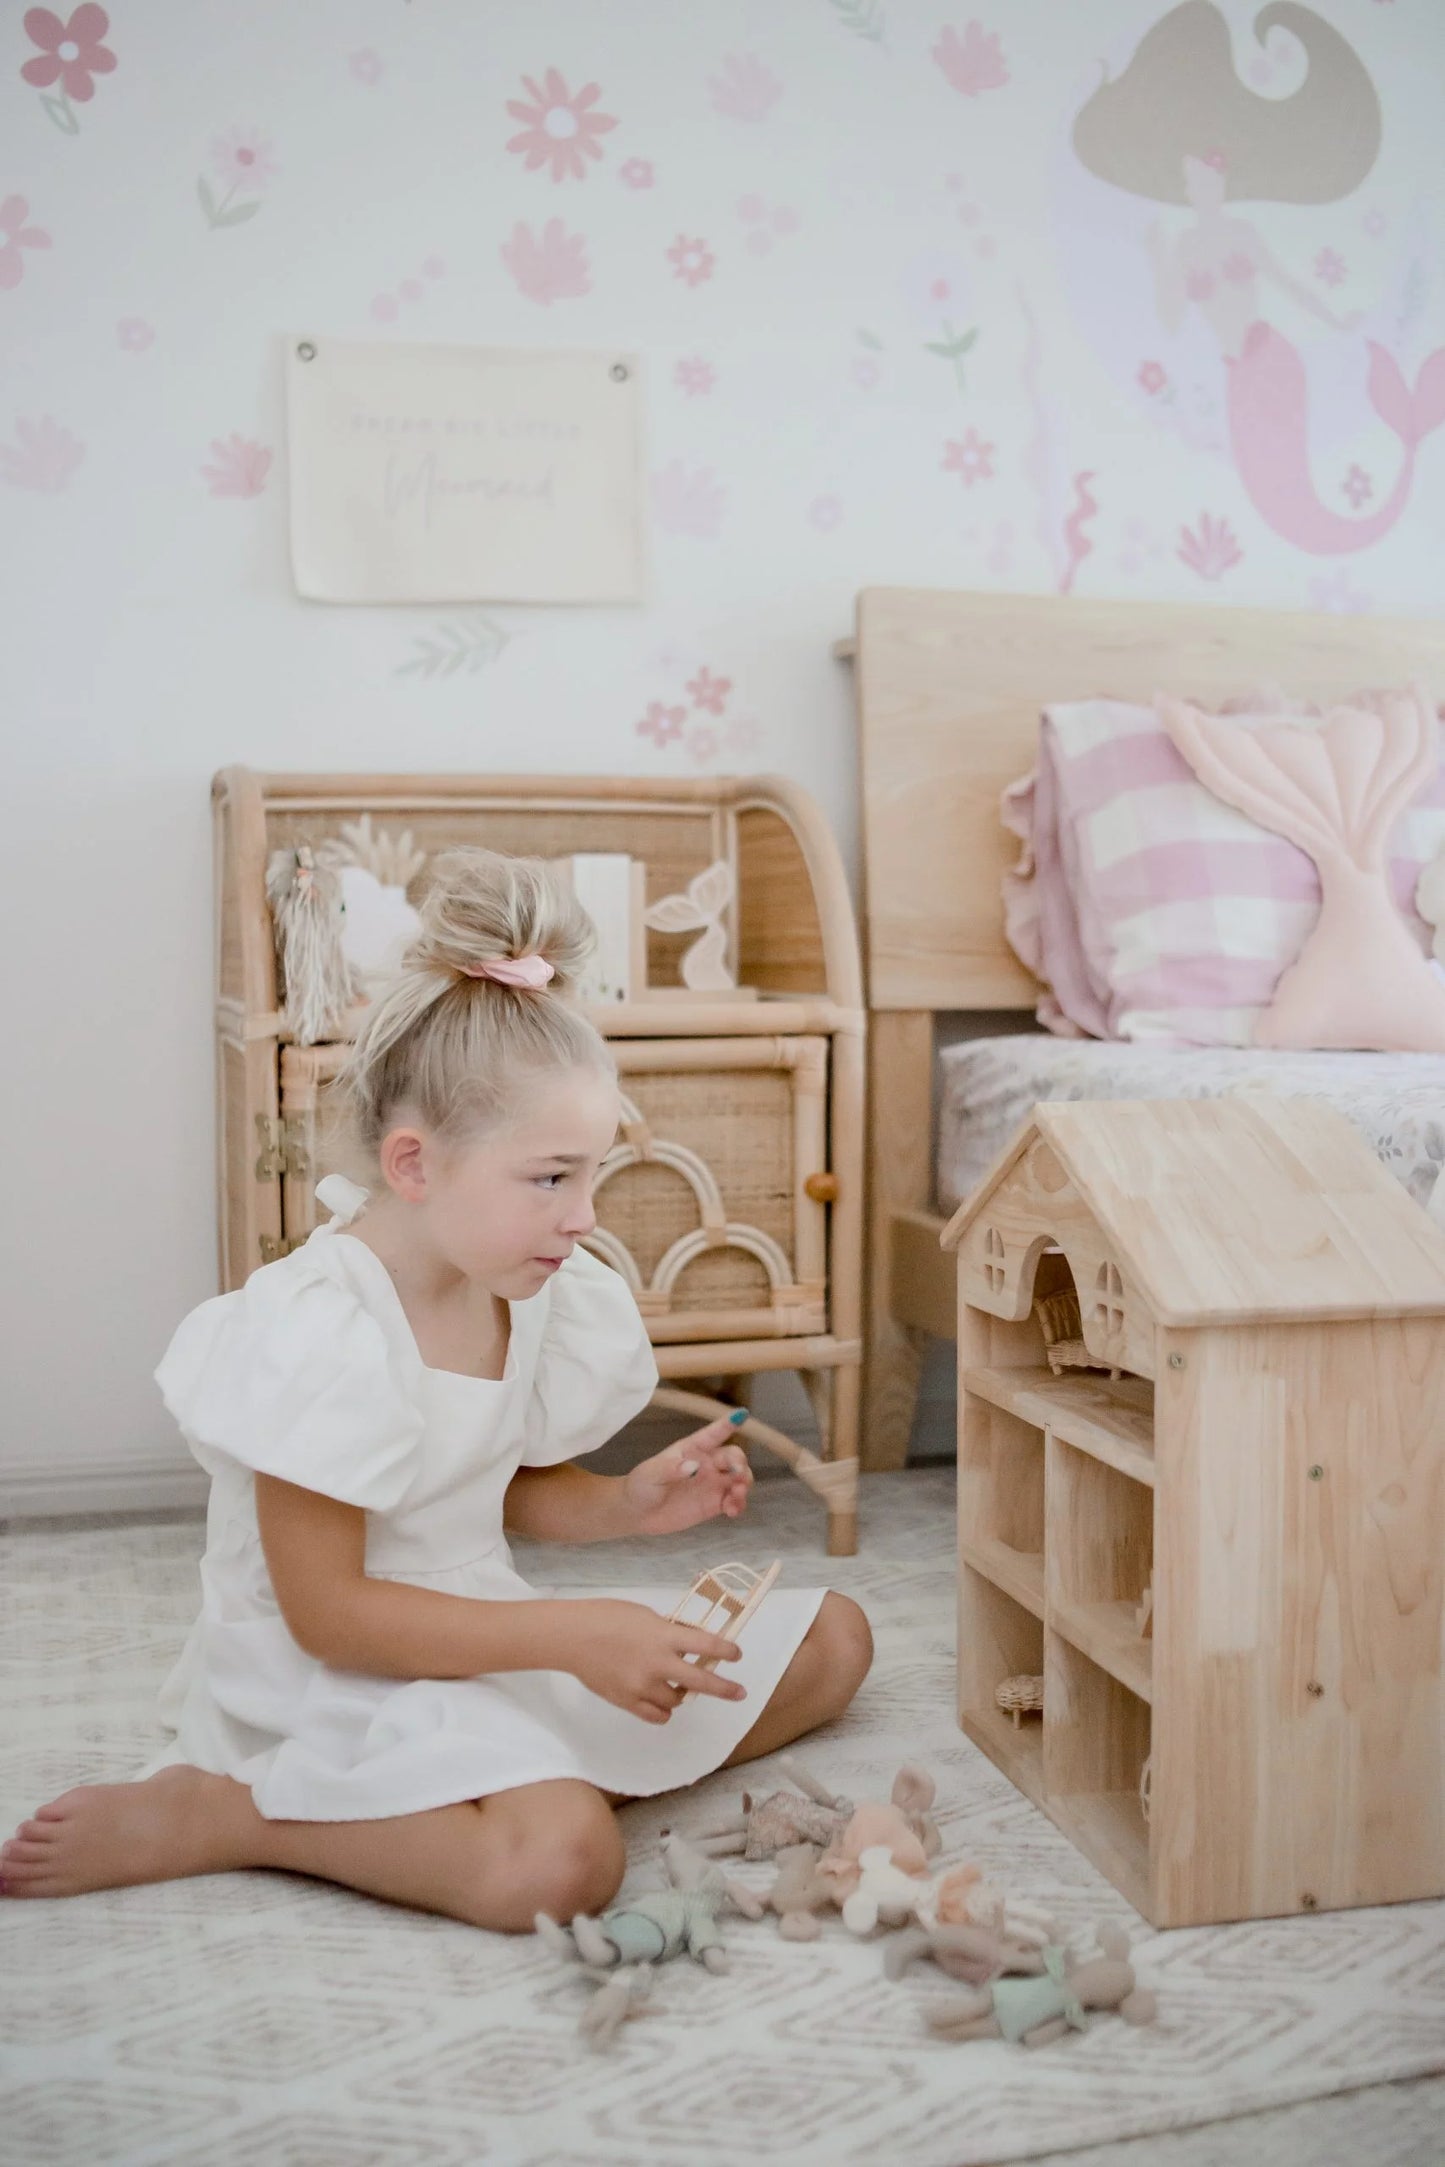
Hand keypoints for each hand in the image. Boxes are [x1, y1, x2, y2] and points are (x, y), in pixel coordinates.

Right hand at [563, 1598, 746, 1723]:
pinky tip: (662, 1700)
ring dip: (681, 1693)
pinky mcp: (628, 1702)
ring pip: (677, 1701)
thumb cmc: (607, 1617)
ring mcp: (642, 1686)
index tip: (736, 1655)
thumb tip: (689, 1644)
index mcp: (663, 1636)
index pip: (705, 1644)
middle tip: (740, 1692)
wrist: (573, 1637)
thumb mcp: (646, 1616)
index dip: (726, 1651)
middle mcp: (657, 1663)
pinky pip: (657, 1715)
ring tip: (676, 1684)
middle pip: (701, 1681)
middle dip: (725, 1688)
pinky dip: (663, 1709)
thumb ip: (668, 1632)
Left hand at [623, 1417, 753, 1535]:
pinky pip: (734, 1501)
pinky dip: (739, 1504)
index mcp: (692, 1449)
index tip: (742, 1414)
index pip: (713, 1433)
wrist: (638, 1513)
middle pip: (733, 1457)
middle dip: (740, 1463)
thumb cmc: (642, 1485)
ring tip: (737, 1495)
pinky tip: (732, 1511)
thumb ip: (672, 1469)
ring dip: (744, 1484)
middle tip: (738, 1475)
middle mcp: (707, 1463)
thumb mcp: (652, 1473)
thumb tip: (694, 1466)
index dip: (727, 1424)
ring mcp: (712, 1484)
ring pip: (739, 1478)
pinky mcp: (714, 1504)